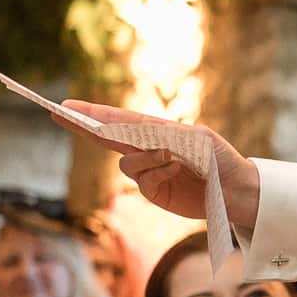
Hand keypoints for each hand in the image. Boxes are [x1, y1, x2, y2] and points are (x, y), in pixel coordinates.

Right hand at [63, 101, 260, 231]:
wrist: (237, 192)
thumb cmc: (221, 159)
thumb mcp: (196, 138)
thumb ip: (163, 134)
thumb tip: (131, 129)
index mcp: (157, 130)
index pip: (119, 119)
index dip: (93, 112)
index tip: (67, 105)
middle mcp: (147, 148)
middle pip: (107, 136)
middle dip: (84, 124)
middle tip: (58, 112)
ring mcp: (148, 170)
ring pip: (126, 161)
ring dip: (145, 157)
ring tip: (171, 157)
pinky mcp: (152, 191)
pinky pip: (140, 179)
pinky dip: (155, 174)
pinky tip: (174, 172)